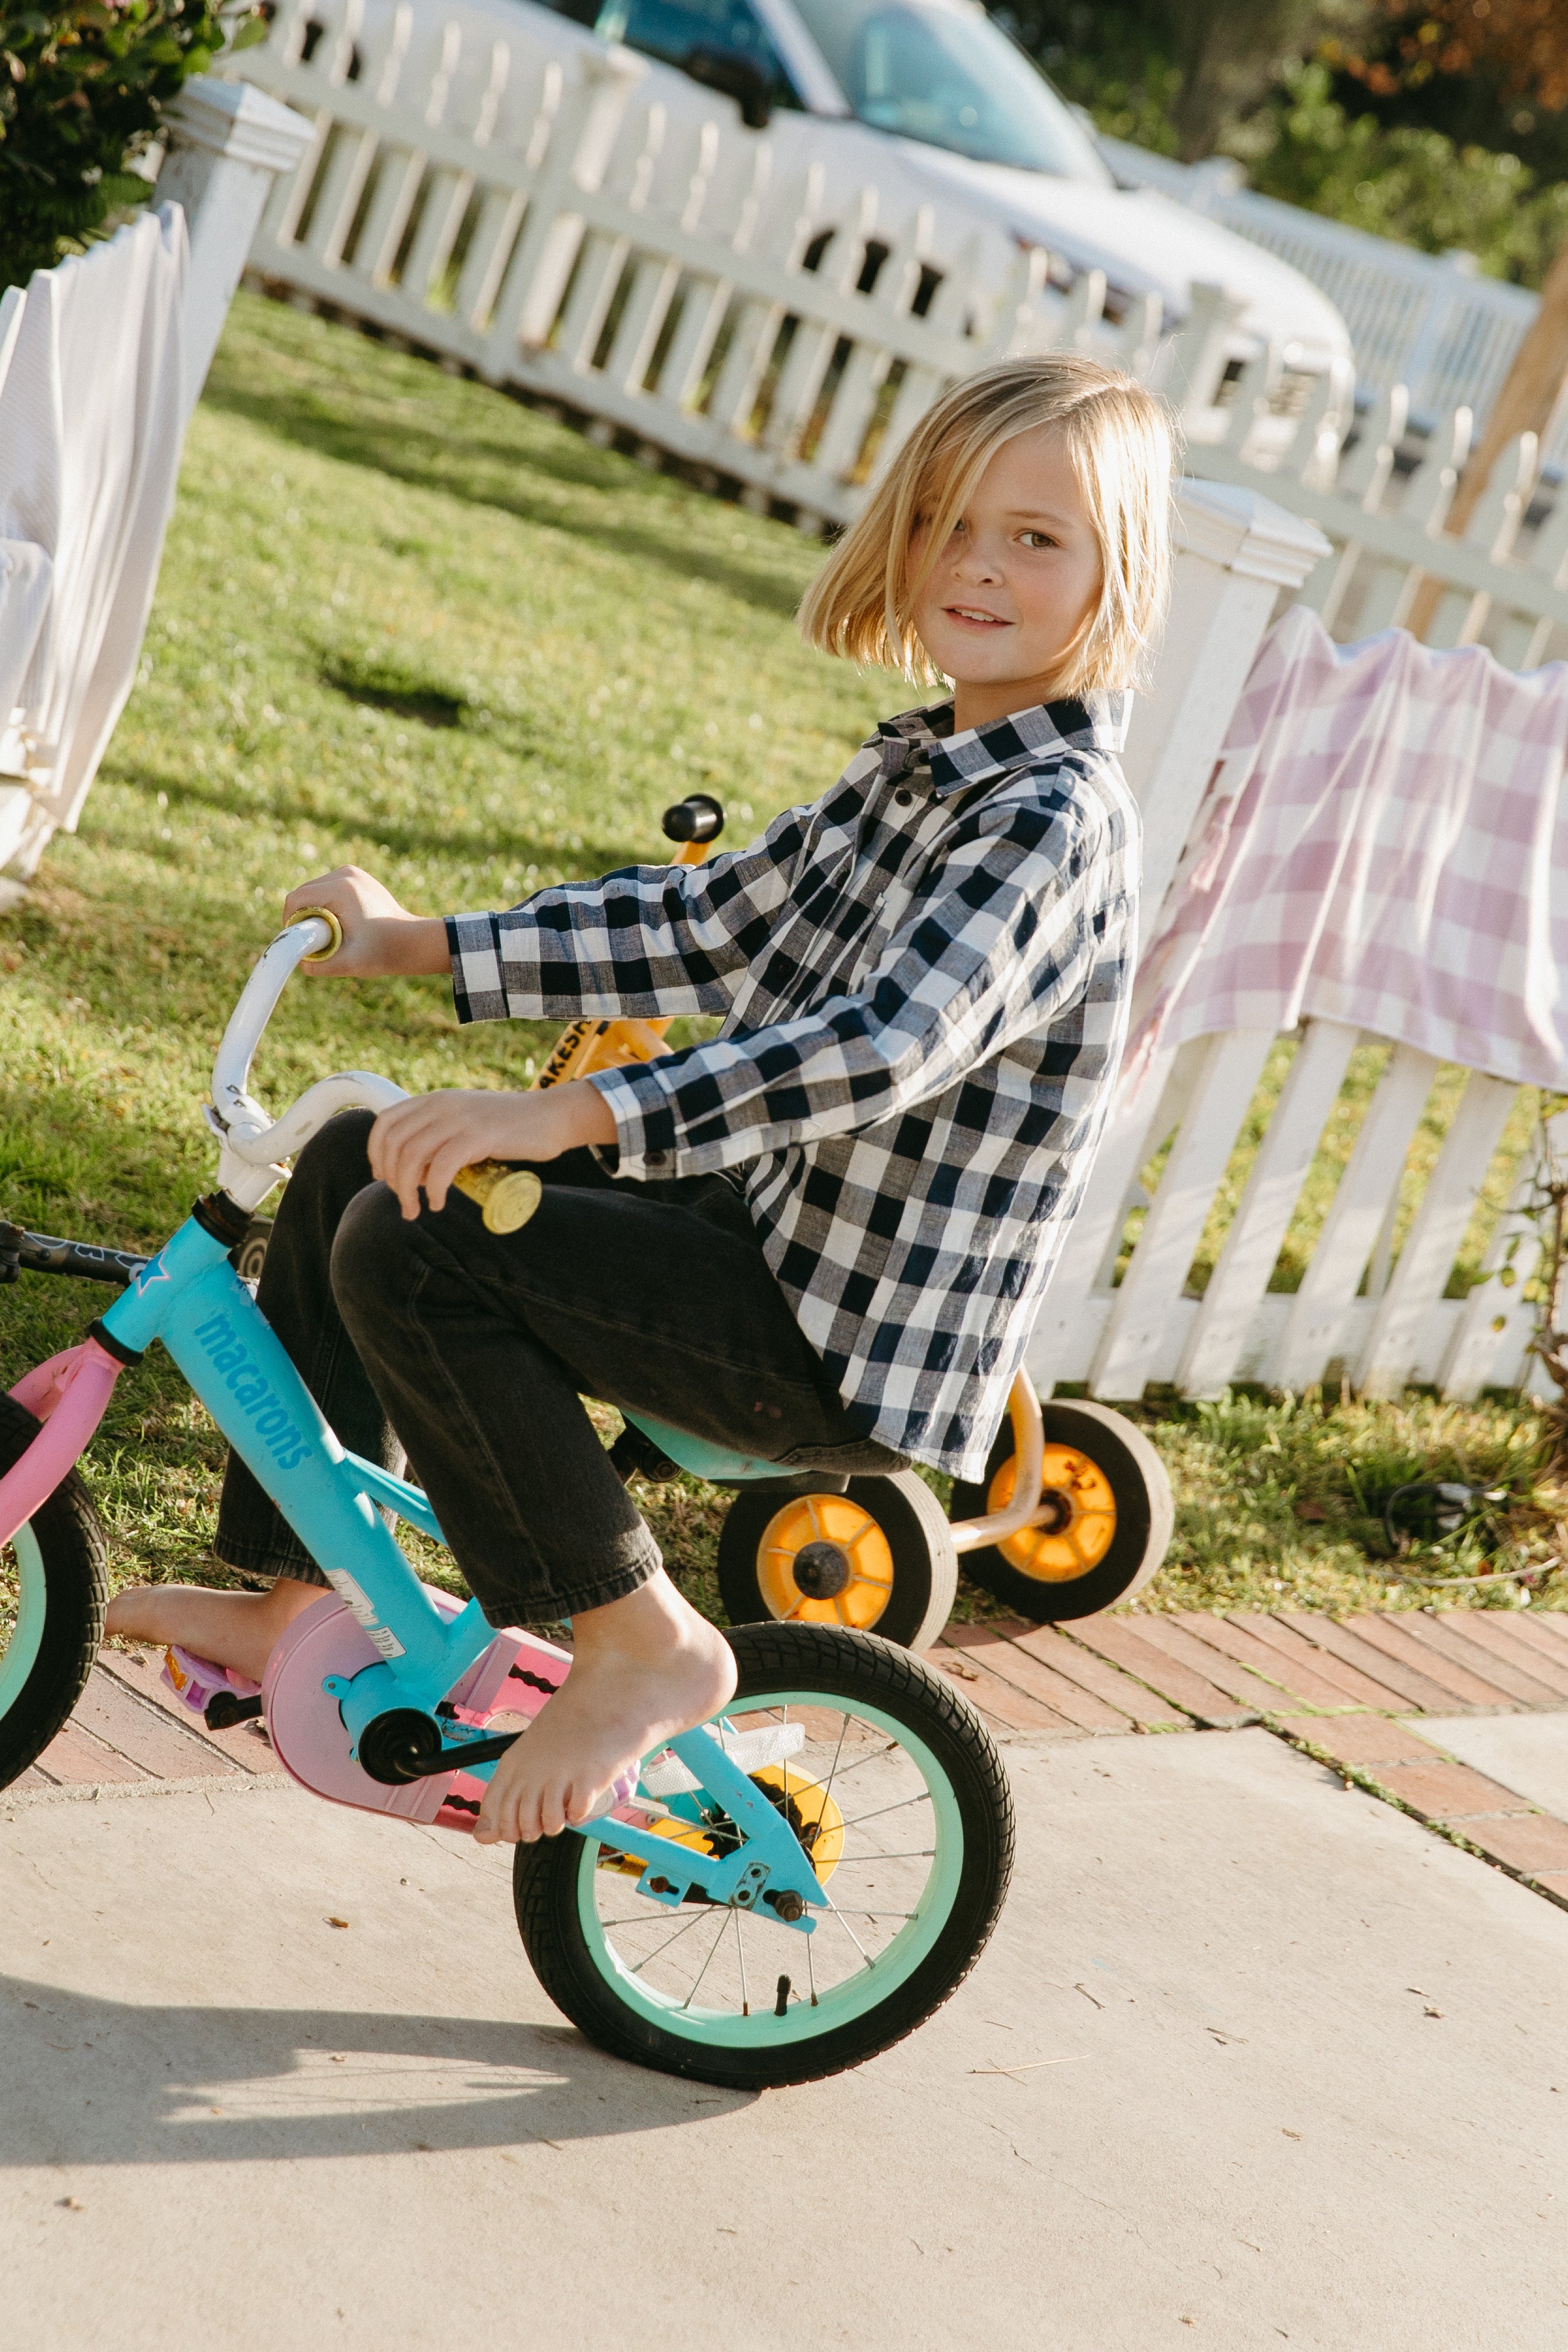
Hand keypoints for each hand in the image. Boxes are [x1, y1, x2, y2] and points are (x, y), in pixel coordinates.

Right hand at [282, 866, 449, 977]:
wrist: (412, 940)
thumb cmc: (384, 951)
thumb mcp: (350, 963)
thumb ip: (320, 965)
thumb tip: (299, 961)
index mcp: (341, 889)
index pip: (296, 899)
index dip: (291, 921)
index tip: (301, 940)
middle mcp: (345, 873)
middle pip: (304, 893)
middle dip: (305, 917)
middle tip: (318, 940)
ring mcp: (351, 872)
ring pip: (315, 890)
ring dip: (315, 911)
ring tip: (332, 932)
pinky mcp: (355, 876)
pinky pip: (328, 889)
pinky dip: (327, 905)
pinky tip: (340, 922)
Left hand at [368, 1082, 617, 1216]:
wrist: (550, 1117)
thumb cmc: (511, 1128)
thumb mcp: (466, 1124)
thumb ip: (441, 1139)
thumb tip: (418, 1174)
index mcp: (435, 1101)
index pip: (386, 1122)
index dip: (376, 1152)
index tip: (383, 1177)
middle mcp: (441, 1105)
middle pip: (394, 1143)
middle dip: (392, 1178)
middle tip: (405, 1202)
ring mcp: (460, 1119)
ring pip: (412, 1156)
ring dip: (406, 1190)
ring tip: (415, 1210)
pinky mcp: (479, 1135)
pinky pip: (442, 1166)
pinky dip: (435, 1190)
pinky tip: (438, 1204)